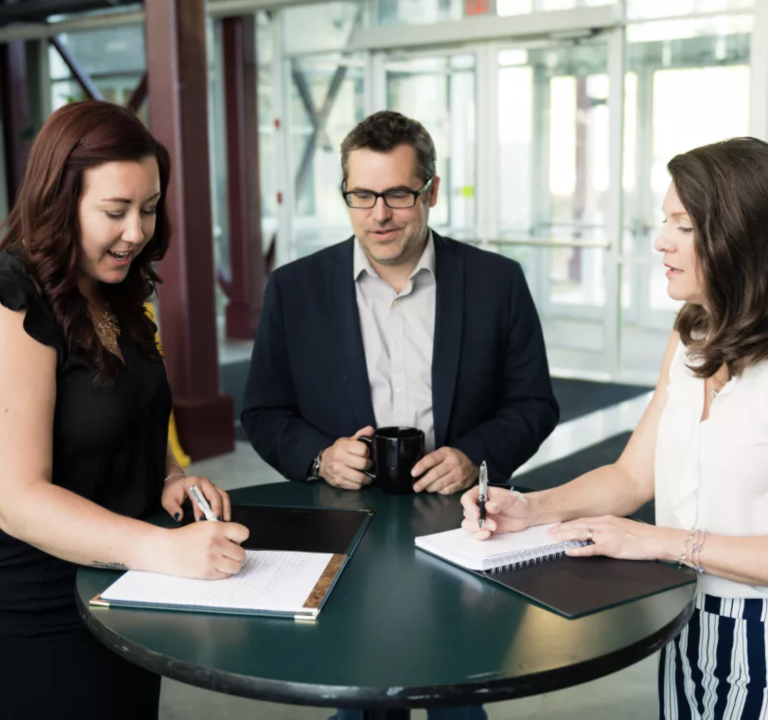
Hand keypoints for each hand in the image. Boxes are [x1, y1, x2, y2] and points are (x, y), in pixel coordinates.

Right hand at [158, 521, 249, 578]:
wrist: (165, 550)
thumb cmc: (184, 538)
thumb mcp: (204, 526)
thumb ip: (222, 531)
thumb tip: (238, 541)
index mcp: (216, 528)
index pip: (244, 533)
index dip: (240, 538)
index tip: (235, 540)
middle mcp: (216, 543)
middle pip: (241, 553)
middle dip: (236, 553)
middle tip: (228, 553)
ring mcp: (212, 558)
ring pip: (237, 566)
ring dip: (232, 564)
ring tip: (223, 561)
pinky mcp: (207, 572)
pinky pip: (226, 575)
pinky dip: (223, 572)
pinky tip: (215, 567)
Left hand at [162, 475, 231, 522]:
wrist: (177, 483)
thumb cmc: (172, 492)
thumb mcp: (167, 500)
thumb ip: (173, 508)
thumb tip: (180, 517)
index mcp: (192, 483)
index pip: (198, 497)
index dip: (199, 510)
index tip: (200, 521)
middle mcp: (204, 482)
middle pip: (214, 494)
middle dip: (217, 508)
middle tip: (216, 521)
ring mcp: (211, 485)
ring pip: (223, 495)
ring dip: (225, 508)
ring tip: (225, 521)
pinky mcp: (216, 489)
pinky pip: (224, 497)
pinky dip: (226, 507)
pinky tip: (226, 517)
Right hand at [319, 426, 373, 489]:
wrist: (323, 462)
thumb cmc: (339, 451)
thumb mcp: (347, 441)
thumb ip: (360, 435)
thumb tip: (371, 429)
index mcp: (343, 446)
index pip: (363, 449)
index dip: (367, 452)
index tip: (366, 453)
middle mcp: (339, 458)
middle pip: (363, 463)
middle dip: (369, 465)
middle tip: (368, 464)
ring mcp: (338, 471)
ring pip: (360, 477)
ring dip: (367, 478)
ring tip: (367, 475)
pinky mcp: (338, 482)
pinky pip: (355, 486)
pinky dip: (360, 484)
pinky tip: (359, 480)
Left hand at [411, 447, 476, 494]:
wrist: (474, 462)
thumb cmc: (454, 457)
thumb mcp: (444, 453)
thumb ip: (433, 459)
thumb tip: (418, 471)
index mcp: (447, 453)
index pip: (432, 459)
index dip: (421, 466)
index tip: (413, 473)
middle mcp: (453, 463)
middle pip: (435, 474)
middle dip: (423, 482)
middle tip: (416, 487)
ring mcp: (458, 474)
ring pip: (440, 484)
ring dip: (430, 488)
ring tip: (424, 488)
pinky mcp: (461, 484)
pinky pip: (447, 490)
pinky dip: (440, 491)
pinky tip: (436, 489)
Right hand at [461, 486, 529, 538]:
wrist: (526, 514)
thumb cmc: (517, 502)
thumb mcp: (510, 498)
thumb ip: (499, 501)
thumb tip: (488, 506)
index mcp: (481, 494)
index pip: (467, 498)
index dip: (469, 507)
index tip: (477, 514)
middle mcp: (478, 505)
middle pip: (467, 513)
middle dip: (476, 520)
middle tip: (490, 523)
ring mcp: (481, 517)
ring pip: (468, 524)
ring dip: (478, 528)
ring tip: (492, 528)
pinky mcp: (484, 528)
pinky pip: (475, 533)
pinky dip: (479, 535)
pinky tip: (488, 533)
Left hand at [548, 515, 675, 560]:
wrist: (658, 540)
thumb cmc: (644, 536)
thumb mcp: (623, 527)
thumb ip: (609, 528)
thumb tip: (597, 533)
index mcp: (607, 519)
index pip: (583, 519)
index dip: (568, 522)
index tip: (557, 524)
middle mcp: (605, 524)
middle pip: (578, 524)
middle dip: (562, 528)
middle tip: (548, 531)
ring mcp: (607, 535)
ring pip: (581, 533)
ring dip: (565, 535)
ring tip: (552, 538)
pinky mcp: (611, 546)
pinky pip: (591, 548)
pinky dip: (578, 550)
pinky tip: (568, 550)